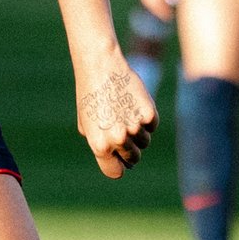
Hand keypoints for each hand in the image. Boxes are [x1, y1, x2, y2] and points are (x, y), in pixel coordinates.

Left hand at [77, 57, 155, 178]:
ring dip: (138, 132)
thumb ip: (100, 145)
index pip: (115, 171)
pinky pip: (152, 125)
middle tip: (122, 131)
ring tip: (124, 112)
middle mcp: (118, 139)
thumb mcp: (87, 125)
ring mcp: (135, 127)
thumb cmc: (90, 96)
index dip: (117, 165)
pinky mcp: (149, 114)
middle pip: (133, 158)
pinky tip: (133, 103)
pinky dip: (146, 118)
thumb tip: (119, 161)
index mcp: (100, 145)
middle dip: (129, 149)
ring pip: (144, 141)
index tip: (119, 159)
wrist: (100, 67)